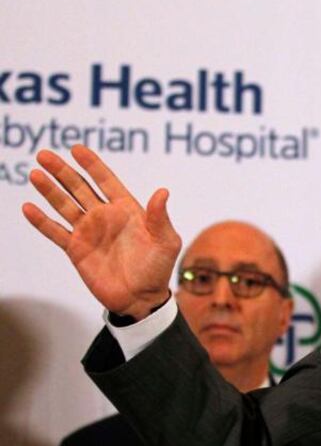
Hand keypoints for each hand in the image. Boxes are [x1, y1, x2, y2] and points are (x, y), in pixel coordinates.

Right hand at [22, 145, 180, 318]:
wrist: (141, 298)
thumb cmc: (158, 268)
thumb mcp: (166, 241)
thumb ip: (160, 217)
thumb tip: (163, 191)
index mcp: (127, 209)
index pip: (106, 180)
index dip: (92, 164)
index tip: (76, 148)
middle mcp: (105, 216)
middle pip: (79, 187)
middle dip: (62, 171)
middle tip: (44, 154)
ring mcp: (88, 231)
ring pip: (64, 205)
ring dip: (49, 190)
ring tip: (35, 174)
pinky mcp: (76, 249)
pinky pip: (55, 232)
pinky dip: (41, 221)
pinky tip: (29, 207)